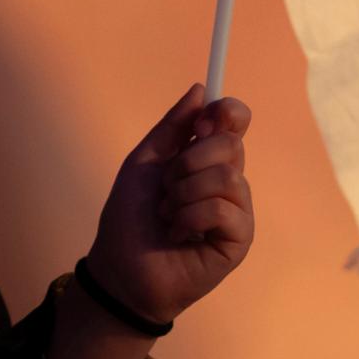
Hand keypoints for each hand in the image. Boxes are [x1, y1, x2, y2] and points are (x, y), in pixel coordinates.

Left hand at [82, 85, 253, 328]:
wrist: (119, 268)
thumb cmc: (130, 218)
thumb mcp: (145, 162)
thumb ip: (172, 126)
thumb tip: (201, 89)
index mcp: (207, 159)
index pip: (236, 122)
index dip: (226, 113)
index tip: (202, 122)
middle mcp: (227, 182)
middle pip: (230, 145)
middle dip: (187, 162)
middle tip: (166, 187)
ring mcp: (236, 211)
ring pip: (228, 178)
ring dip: (184, 194)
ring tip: (167, 214)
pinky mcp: (239, 240)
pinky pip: (225, 210)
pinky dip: (191, 218)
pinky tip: (177, 234)